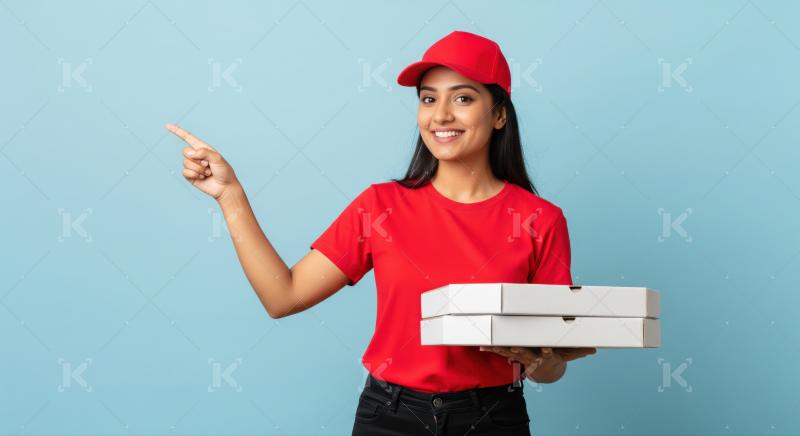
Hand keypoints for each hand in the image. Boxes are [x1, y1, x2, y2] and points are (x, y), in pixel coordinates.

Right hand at [166, 123, 239, 199]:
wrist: (225, 187)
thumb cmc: (224, 171)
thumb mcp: (217, 158)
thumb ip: (204, 152)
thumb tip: (190, 154)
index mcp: (203, 148)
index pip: (188, 137)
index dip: (177, 131)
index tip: (167, 125)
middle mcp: (196, 156)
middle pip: (185, 151)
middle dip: (197, 159)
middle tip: (208, 165)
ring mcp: (192, 166)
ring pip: (185, 163)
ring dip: (198, 169)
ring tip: (208, 173)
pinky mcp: (190, 176)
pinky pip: (185, 172)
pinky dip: (194, 175)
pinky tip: (203, 178)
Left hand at [479, 346, 596, 378]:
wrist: (544, 370)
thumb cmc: (555, 356)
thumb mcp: (568, 353)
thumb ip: (579, 350)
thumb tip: (594, 349)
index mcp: (545, 356)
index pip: (547, 353)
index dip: (546, 351)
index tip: (546, 348)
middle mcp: (531, 357)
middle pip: (525, 354)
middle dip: (519, 351)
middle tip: (514, 348)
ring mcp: (521, 357)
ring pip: (509, 352)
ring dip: (499, 349)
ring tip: (488, 345)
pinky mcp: (512, 354)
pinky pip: (500, 351)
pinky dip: (491, 348)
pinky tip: (481, 345)